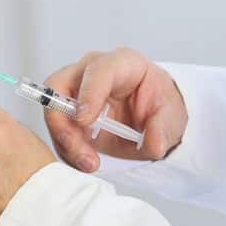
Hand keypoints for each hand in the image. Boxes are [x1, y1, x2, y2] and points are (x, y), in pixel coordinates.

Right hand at [43, 47, 186, 171]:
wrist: (153, 117)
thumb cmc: (159, 105)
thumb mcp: (172, 116)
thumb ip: (163, 129)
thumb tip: (153, 144)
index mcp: (121, 63)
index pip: (97, 70)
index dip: (88, 93)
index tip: (85, 120)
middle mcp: (91, 71)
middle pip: (59, 85)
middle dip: (62, 119)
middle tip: (77, 146)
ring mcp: (75, 90)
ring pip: (53, 109)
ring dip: (65, 139)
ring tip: (88, 162)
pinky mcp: (68, 113)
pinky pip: (58, 129)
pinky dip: (66, 148)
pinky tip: (83, 161)